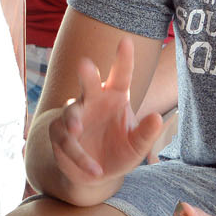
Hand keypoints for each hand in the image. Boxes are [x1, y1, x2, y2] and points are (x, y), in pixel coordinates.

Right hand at [46, 39, 165, 197]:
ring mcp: (74, 115)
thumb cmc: (119, 151)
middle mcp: (93, 100)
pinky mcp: (59, 133)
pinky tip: (94, 170)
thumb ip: (146, 134)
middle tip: (85, 64)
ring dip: (73, 120)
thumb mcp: (137, 147)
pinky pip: (66, 141)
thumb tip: (157, 119)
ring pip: (71, 113)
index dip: (123, 59)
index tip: (126, 41)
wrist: (96, 174)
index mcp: (114, 96)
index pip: (121, 75)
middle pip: (88, 83)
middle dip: (87, 73)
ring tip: (78, 130)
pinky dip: (79, 156)